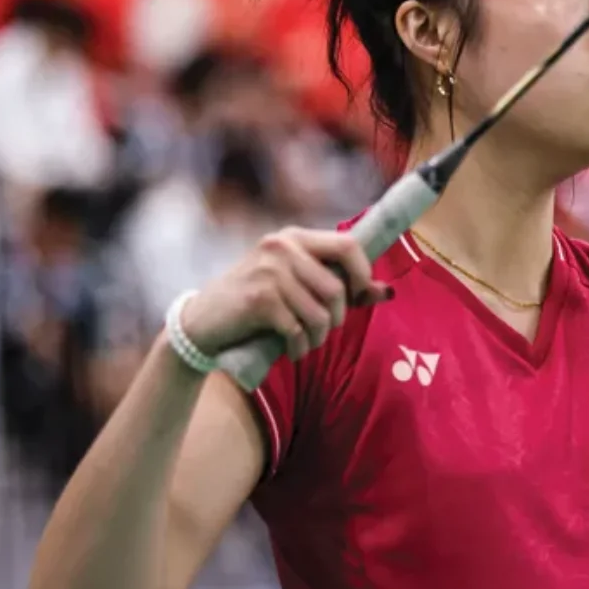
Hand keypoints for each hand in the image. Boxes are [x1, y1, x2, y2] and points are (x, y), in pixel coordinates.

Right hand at [177, 228, 389, 360]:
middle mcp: (282, 247)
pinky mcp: (258, 299)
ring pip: (320, 312)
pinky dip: (299, 347)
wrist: (202, 322)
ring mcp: (269, 271)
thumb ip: (339, 284)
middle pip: (337, 287)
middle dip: (338, 317)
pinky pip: (297, 329)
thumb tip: (386, 292)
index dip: (363, 274)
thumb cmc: (256, 302)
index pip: (349, 245)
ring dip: (318, 338)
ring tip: (306, 343)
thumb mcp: (296, 285)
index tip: (358, 297)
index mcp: (295, 237)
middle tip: (324, 330)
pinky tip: (291, 350)